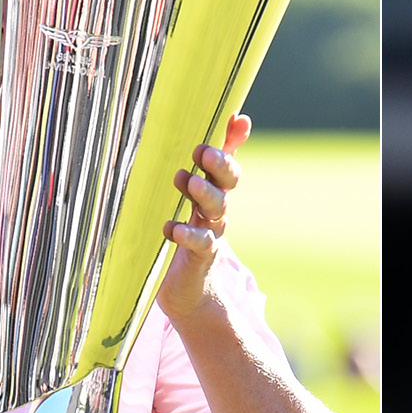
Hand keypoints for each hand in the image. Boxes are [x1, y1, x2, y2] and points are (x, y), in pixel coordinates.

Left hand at [157, 114, 250, 320]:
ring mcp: (212, 234)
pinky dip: (188, 234)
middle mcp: (216, 211)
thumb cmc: (187, 238)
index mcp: (214, 194)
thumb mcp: (191, 203)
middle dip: (219, 165)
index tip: (238, 121)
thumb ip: (197, 172)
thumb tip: (213, 128)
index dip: (233, 143)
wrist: (191, 292)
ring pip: (216, 209)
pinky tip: (173, 228)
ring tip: (187, 180)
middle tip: (202, 152)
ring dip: (204, 193)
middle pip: (227, 184)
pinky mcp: (201, 258)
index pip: (228, 164)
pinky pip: (201, 243)